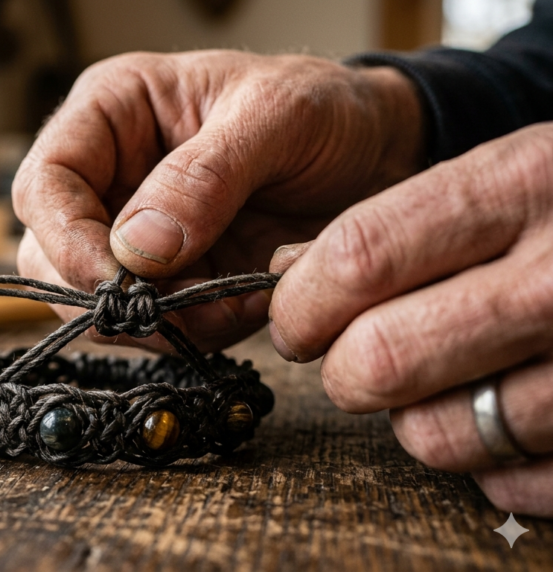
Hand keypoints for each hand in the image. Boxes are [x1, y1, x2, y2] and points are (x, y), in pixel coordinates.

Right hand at [13, 50, 423, 351]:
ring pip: (96, 302)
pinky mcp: (174, 281)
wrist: (383, 155)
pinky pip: (156, 326)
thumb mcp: (276, 117)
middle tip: (173, 306)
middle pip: (51, 253)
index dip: (66, 239)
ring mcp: (139, 235)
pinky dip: (195, 331)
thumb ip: (205, 176)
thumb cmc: (327, 109)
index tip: (120, 280)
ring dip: (157, 320)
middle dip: (107, 292)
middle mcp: (112, 176)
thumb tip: (137, 249)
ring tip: (232, 298)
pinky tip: (248, 304)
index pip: (45, 182)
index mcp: (114, 113)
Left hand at [269, 124, 552, 516]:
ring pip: (434, 435)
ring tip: (444, 379)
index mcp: (522, 186)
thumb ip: (392, 222)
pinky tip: (500, 410)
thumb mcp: (503, 174)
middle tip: (354, 358)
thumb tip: (286, 274)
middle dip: (342, 369)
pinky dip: (486, 461)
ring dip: (413, 417)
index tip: (296, 320)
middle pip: (380, 358)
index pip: (357, 260)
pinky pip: (506, 483)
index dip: (301, 303)